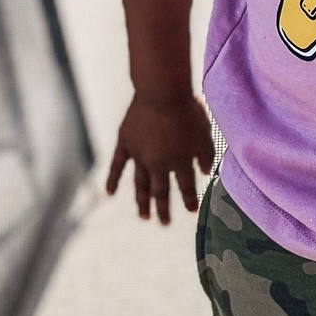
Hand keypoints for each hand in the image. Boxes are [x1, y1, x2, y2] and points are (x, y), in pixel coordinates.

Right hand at [106, 91, 214, 223]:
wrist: (161, 91)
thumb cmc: (188, 109)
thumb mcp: (205, 132)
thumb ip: (206, 154)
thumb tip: (206, 172)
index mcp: (180, 161)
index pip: (186, 186)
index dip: (189, 199)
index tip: (192, 210)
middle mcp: (159, 164)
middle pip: (161, 191)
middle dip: (163, 209)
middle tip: (163, 224)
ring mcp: (139, 156)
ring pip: (140, 184)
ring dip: (142, 201)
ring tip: (144, 217)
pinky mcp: (125, 143)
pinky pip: (117, 166)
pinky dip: (113, 180)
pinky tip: (109, 194)